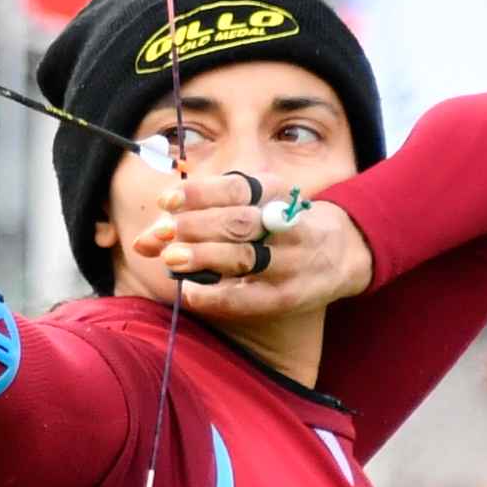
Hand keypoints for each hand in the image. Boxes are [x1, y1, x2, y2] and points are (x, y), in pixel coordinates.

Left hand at [152, 176, 371, 318]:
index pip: (236, 188)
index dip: (199, 193)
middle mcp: (286, 225)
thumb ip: (194, 220)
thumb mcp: (249, 209)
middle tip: (163, 234)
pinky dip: (216, 296)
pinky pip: (250, 299)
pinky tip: (190, 292)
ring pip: (245, 257)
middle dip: (196, 227)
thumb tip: (143, 240)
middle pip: (238, 222)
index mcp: (275, 194)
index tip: (167, 200)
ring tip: (171, 258)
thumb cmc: (277, 228)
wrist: (343, 253)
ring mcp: (291, 262)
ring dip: (204, 257)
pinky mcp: (289, 296)